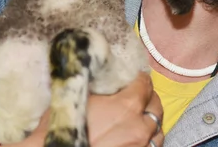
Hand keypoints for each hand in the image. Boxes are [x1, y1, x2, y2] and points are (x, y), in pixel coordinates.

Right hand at [6, 71, 163, 146]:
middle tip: (139, 97)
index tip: (134, 78)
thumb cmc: (60, 128)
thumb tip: (95, 76)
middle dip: (148, 100)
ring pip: (157, 131)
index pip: (144, 84)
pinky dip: (146, 142)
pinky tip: (136, 140)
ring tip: (140, 120)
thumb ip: (95, 87)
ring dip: (149, 123)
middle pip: (155, 107)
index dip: (139, 79)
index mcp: (127, 105)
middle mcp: (139, 127)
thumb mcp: (76, 97)